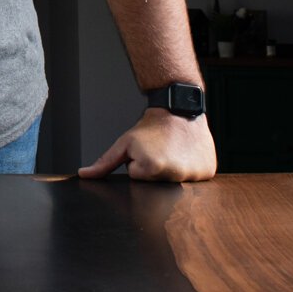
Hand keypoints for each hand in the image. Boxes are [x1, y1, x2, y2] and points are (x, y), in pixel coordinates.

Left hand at [78, 109, 216, 181]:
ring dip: (172, 170)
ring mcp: (195, 175)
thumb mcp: (125, 142)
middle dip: (154, 170)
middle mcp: (176, 175)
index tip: (147, 151)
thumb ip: (104, 162)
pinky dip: (190, 169)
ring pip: (174, 181)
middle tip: (160, 151)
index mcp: (153, 169)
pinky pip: (194, 178)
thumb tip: (84, 175)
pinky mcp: (208, 172)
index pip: (138, 178)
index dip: (138, 165)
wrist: (180, 109)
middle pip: (156, 182)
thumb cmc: (151, 126)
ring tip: (173, 151)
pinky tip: (187, 155)